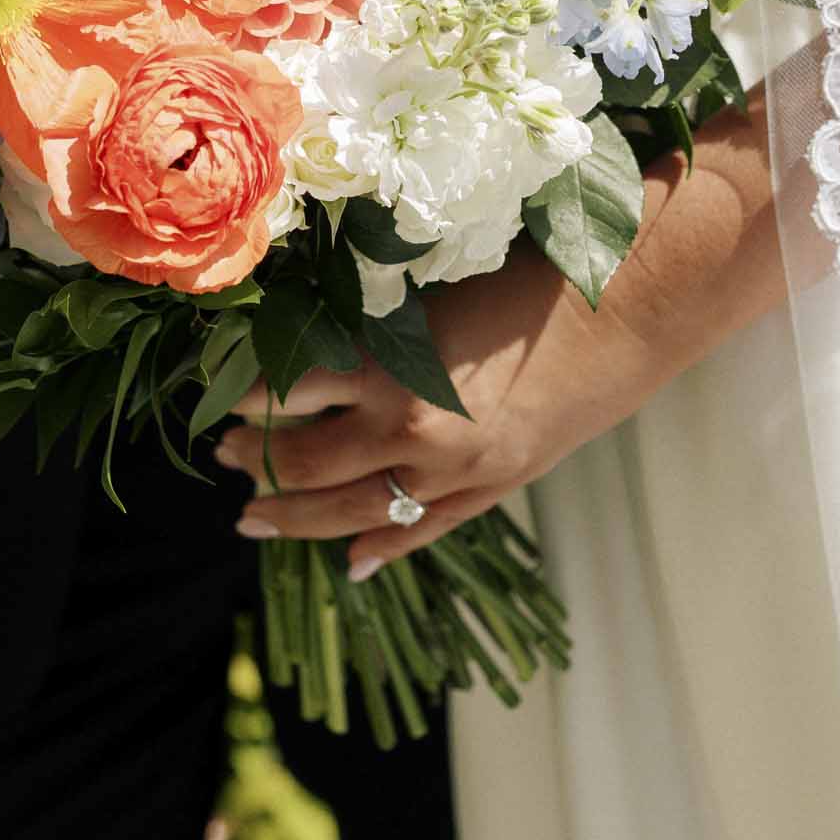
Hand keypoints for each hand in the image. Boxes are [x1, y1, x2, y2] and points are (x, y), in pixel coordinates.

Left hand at [216, 240, 645, 582]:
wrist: (627, 307)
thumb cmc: (528, 275)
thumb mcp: (433, 293)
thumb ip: (374, 330)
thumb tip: (311, 352)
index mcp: (390, 365)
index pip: (288, 391)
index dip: (244, 395)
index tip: (213, 391)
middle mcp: (411, 428)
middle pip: (309, 461)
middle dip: (258, 460)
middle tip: (223, 456)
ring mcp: (453, 470)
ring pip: (353, 510)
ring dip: (296, 517)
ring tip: (251, 517)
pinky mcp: (492, 487)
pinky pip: (423, 533)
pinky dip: (382, 549)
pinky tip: (349, 564)